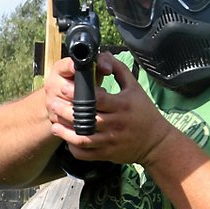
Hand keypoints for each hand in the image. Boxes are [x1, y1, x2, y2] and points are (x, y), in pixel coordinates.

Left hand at [46, 54, 175, 167]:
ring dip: (65, 132)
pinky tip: (66, 139)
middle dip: (65, 111)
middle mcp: (115, 123)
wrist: (156, 142)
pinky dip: (74, 148)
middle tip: (53, 104)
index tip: (63, 87)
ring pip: (83, 139)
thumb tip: (101, 55)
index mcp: (122, 105)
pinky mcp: (107, 153)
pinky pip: (86, 153)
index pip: (96, 99)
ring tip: (54, 124)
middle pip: (86, 119)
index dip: (78, 93)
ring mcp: (111, 140)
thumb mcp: (135, 87)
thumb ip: (118, 69)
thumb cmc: (143, 112)